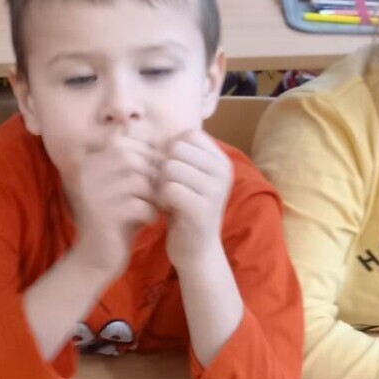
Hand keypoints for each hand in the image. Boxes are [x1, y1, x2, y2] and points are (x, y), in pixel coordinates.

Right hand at [66, 134, 160, 283]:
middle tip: (165, 190)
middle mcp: (88, 174)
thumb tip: (169, 140)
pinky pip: (137, 206)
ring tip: (161, 204)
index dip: (150, 156)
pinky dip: (151, 212)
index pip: (126, 142)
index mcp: (91, 161)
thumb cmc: (120, 217)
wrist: (98, 256)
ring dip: (155, 193)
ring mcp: (93, 195)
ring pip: (137, 181)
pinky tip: (152, 219)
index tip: (160, 175)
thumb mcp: (129, 186)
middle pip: (131, 159)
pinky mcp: (102, 217)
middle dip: (154, 173)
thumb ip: (142, 162)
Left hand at [158, 130, 233, 273]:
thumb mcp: (188, 177)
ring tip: (165, 198)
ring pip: (170, 167)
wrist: (196, 251)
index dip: (170, 150)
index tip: (170, 171)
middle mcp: (224, 171)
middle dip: (162, 166)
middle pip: (176, 149)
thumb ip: (180, 154)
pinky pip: (168, 189)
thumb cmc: (185, 209)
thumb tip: (154, 127)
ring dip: (159, 183)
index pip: (187, 135)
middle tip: (164, 187)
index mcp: (222, 161)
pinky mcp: (202, 209)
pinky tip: (164, 209)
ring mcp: (215, 190)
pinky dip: (160, 199)